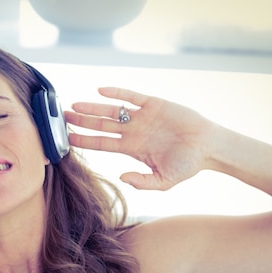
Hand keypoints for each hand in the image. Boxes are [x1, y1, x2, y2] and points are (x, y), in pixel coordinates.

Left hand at [65, 87, 218, 189]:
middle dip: (82, 121)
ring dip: (93, 107)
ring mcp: (142, 117)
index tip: (67, 139)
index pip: (102, 143)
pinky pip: (132, 97)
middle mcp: (133, 131)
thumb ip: (142, 182)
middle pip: (101, 125)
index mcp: (132, 148)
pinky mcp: (154, 104)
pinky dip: (118, 93)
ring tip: (75, 105)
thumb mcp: (164, 181)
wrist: (209, 147)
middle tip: (63, 117)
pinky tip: (101, 90)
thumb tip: (122, 178)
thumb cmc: (187, 165)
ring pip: (112, 110)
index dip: (85, 141)